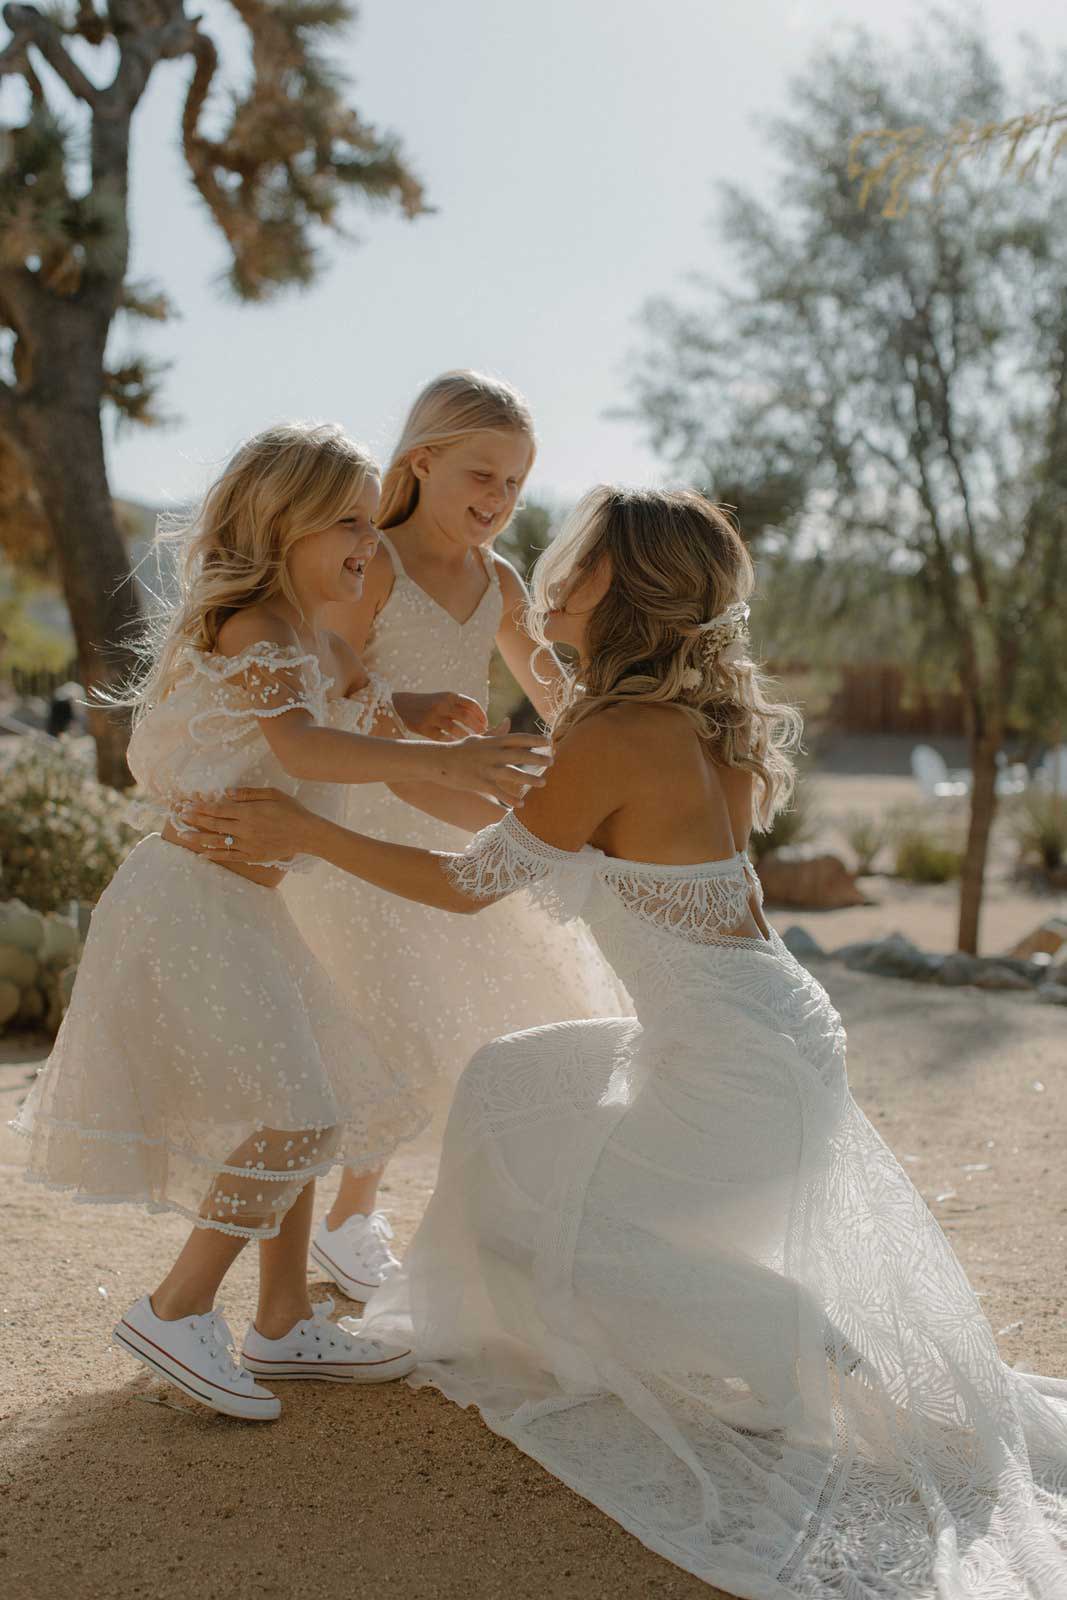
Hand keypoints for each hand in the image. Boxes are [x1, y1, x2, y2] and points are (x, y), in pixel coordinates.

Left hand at [176, 788, 314, 864]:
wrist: (306, 834)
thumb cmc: (291, 810)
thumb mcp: (272, 794)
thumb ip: (248, 793)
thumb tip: (225, 793)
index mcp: (248, 812)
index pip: (218, 809)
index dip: (201, 807)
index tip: (188, 805)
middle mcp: (244, 829)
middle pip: (214, 824)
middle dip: (195, 819)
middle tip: (180, 816)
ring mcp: (247, 844)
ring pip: (218, 841)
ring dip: (199, 838)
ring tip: (184, 836)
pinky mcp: (252, 855)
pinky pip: (229, 856)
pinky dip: (215, 855)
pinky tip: (203, 853)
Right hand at [394, 690, 488, 740]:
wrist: (402, 705)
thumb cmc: (429, 704)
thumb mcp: (444, 699)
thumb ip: (460, 706)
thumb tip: (481, 720)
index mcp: (449, 696)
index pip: (472, 705)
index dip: (482, 716)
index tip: (486, 725)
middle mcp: (442, 704)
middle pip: (466, 717)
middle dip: (477, 728)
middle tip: (482, 737)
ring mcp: (432, 717)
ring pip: (455, 729)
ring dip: (466, 737)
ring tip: (471, 743)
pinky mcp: (424, 728)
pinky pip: (442, 738)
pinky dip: (451, 742)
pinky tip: (456, 746)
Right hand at [435, 720, 551, 805]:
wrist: (437, 761)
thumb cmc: (459, 750)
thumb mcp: (478, 738)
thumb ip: (495, 732)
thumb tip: (508, 721)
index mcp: (492, 741)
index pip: (518, 738)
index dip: (535, 739)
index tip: (549, 742)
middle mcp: (492, 753)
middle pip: (519, 755)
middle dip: (537, 758)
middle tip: (552, 761)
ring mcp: (486, 768)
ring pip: (512, 774)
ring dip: (529, 779)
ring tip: (543, 783)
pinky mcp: (480, 782)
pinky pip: (499, 792)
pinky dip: (510, 799)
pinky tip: (521, 805)